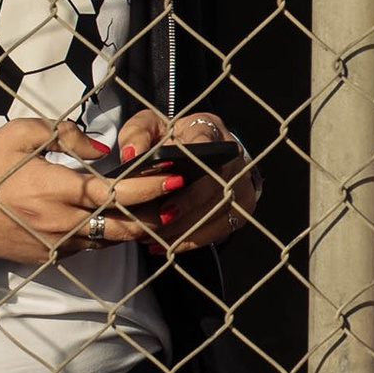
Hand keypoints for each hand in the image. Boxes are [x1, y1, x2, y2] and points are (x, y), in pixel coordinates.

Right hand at [0, 116, 185, 267]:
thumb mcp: (20, 134)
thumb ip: (64, 134)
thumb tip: (102, 150)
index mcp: (57, 189)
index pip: (115, 192)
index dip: (148, 186)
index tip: (173, 177)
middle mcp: (62, 222)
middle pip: (123, 223)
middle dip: (155, 211)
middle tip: (177, 196)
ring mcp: (58, 244)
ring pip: (111, 239)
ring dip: (136, 227)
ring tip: (159, 210)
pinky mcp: (52, 257)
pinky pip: (90, 247)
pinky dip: (110, 235)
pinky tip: (121, 222)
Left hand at [116, 107, 257, 252]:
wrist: (195, 153)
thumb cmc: (169, 139)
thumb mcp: (148, 127)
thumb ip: (136, 135)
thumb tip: (132, 155)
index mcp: (209, 129)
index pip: (207, 144)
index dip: (194, 165)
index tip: (172, 183)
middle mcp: (233, 156)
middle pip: (215, 184)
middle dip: (186, 206)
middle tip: (158, 219)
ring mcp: (241, 184)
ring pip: (218, 211)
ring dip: (185, 228)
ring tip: (153, 236)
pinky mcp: (241, 208)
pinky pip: (220, 229)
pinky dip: (192, 240)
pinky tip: (166, 245)